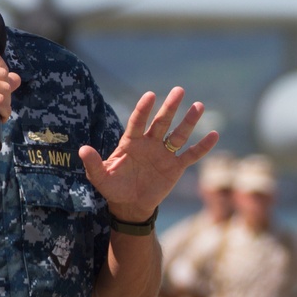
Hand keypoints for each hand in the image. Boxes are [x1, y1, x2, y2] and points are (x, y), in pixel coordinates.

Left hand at [79, 87, 218, 221]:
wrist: (129, 205)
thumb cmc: (113, 188)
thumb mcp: (100, 177)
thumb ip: (93, 163)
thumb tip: (83, 149)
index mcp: (131, 142)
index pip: (138, 122)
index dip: (143, 109)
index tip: (150, 95)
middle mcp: (149, 143)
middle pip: (161, 122)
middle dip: (170, 107)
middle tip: (179, 90)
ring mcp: (164, 154)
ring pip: (178, 134)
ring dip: (189, 121)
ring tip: (199, 105)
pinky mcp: (175, 167)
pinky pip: (191, 155)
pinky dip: (202, 147)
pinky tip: (214, 135)